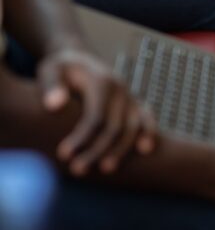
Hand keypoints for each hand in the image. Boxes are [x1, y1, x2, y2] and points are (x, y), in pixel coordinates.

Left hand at [37, 48, 156, 175]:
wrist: (80, 59)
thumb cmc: (61, 68)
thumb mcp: (50, 70)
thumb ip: (51, 86)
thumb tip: (54, 105)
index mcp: (102, 81)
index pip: (95, 115)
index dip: (81, 137)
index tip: (63, 155)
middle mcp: (121, 89)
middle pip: (115, 126)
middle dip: (97, 150)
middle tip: (77, 170)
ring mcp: (130, 97)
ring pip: (133, 127)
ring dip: (121, 150)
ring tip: (106, 170)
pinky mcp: (134, 104)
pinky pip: (147, 119)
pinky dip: (148, 133)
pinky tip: (145, 150)